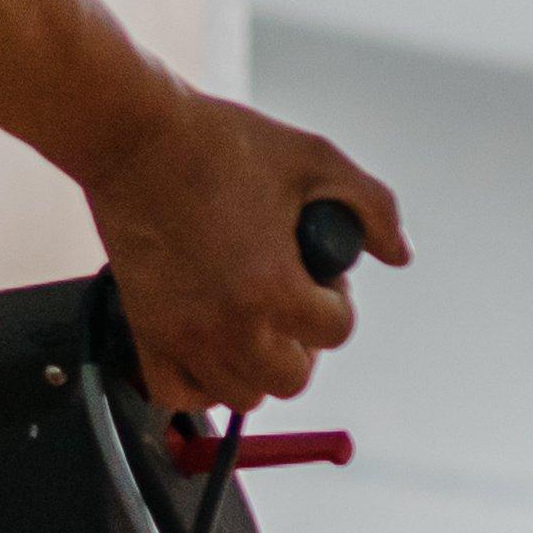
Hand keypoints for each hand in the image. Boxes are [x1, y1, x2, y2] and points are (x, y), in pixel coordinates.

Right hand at [82, 98, 406, 411]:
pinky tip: (213, 345)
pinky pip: (180, 394)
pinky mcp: (146, 333)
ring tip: (253, 319)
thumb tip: (400, 255)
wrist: (132, 136)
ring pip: (242, 396)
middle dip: (303, 343)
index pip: (335, 331)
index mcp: (273, 286)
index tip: (317, 270)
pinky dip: (202, 383)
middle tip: (289, 302)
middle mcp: (228, 324)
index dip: (337, 298)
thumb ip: (373, 207)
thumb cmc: (220, 142)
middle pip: (292, 378)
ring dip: (258, 366)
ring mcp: (182, 335)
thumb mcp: (314, 159)